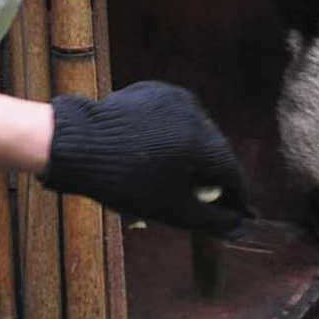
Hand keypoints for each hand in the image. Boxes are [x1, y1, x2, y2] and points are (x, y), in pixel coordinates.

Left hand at [42, 82, 248, 234]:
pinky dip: (175, 136)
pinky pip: (175, 118)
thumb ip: (212, 220)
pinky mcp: (153, 90)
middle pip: (216, 149)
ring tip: (185, 177)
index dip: (237, 196)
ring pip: (196, 131)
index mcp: (201, 139)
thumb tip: (241, 228)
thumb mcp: (172, 209)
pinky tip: (162, 154)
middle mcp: (193, 111)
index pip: (231, 171)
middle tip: (212, 198)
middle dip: (215, 174)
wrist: (76, 146)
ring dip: (195, 153)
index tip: (241, 213)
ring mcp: (173, 96)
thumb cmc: (123, 182)